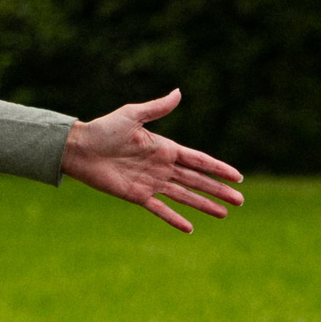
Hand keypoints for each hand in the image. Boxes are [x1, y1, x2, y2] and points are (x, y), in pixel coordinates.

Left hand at [60, 89, 245, 232]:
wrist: (79, 149)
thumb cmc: (104, 129)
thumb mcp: (132, 115)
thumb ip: (157, 108)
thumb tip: (179, 93)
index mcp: (165, 148)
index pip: (199, 160)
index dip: (218, 168)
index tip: (237, 177)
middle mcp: (162, 167)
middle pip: (197, 181)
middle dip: (219, 190)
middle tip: (240, 200)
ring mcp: (151, 183)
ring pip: (185, 196)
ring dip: (204, 205)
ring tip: (224, 214)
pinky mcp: (137, 196)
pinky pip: (160, 209)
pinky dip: (174, 219)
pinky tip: (190, 229)